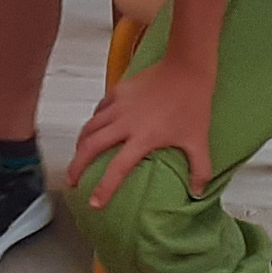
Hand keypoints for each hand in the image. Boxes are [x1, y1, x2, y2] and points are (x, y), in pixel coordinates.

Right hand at [71, 54, 210, 211]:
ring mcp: (119, 106)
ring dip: (80, 144)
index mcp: (143, 138)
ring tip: (77, 157)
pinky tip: (93, 128)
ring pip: (90, 127)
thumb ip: (200, 169)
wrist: (186, 68)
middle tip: (71, 181)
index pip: (117, 168)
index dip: (104, 188)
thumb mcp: (199, 140)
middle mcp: (125, 123)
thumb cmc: (193, 105)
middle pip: (91, 147)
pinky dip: (93, 122)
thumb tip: (198, 192)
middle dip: (77, 166)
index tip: (94, 203)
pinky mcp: (118, 91)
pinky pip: (99, 110)